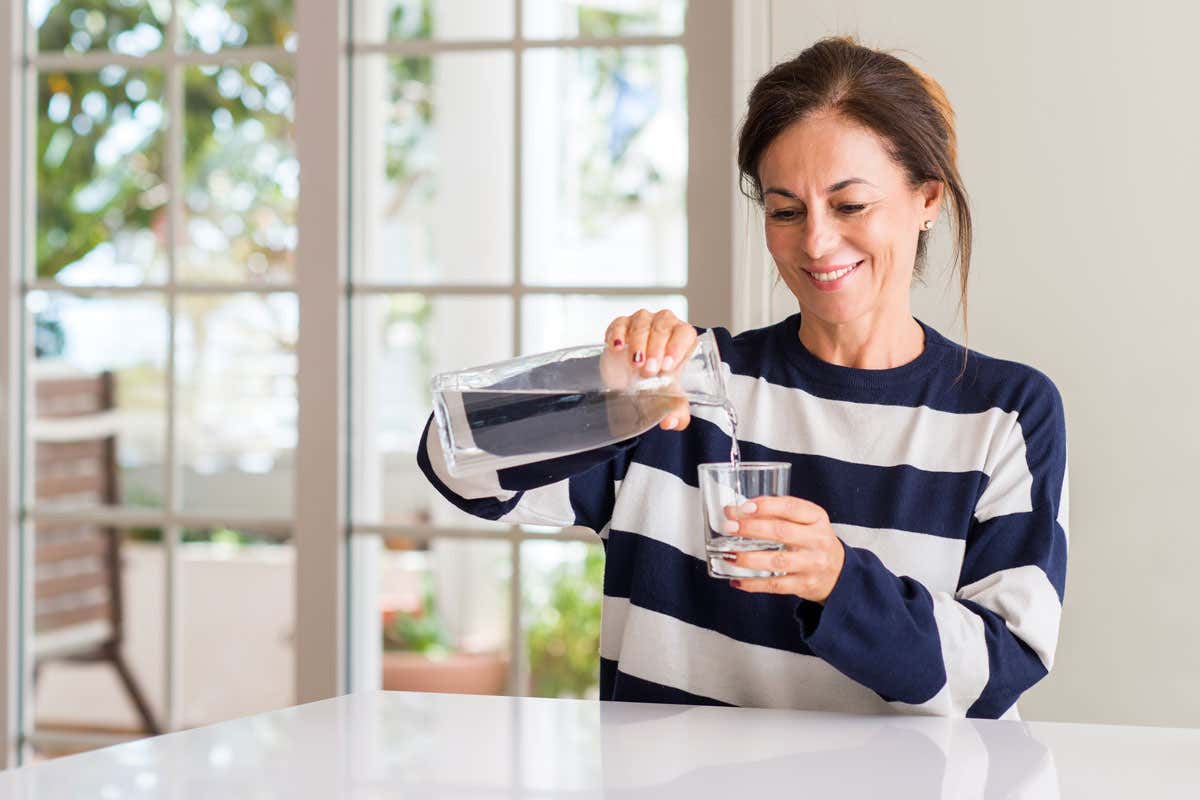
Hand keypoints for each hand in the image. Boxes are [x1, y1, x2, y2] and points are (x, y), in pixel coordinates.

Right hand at [602, 309, 696, 431]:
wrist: (631, 380)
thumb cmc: (656, 382)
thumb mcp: (669, 399)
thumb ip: (676, 412)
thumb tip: (670, 421)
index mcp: (682, 338)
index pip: (685, 333)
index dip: (677, 346)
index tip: (668, 365)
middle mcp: (664, 326)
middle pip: (663, 326)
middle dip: (656, 347)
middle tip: (650, 370)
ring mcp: (642, 322)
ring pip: (642, 323)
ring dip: (638, 342)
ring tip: (635, 363)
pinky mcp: (621, 325)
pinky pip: (620, 323)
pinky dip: (617, 333)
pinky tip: (617, 347)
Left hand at [721, 496, 845, 603]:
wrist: (838, 572)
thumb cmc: (813, 541)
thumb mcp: (804, 521)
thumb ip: (775, 513)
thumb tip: (734, 511)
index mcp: (817, 518)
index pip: (791, 507)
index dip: (766, 506)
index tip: (743, 507)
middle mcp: (817, 540)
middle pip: (782, 532)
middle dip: (751, 529)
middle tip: (729, 527)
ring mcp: (812, 564)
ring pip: (777, 560)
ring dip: (749, 558)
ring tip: (729, 555)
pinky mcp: (805, 585)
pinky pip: (775, 585)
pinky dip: (753, 584)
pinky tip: (737, 580)